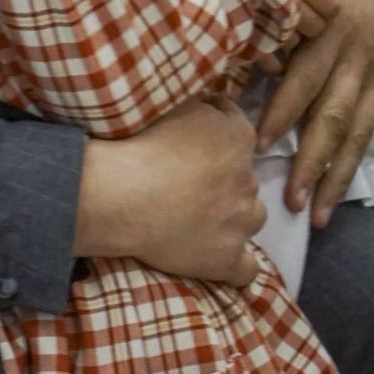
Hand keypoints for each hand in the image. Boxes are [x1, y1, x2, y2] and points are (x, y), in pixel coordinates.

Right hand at [72, 100, 264, 285]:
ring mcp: (241, 223)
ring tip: (201, 221)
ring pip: (252, 218)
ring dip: (235, 218)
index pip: (238, 133)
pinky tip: (222, 262)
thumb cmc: (142, 142)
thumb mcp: (177, 104)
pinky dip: (237, 267)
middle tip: (190, 186)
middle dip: (225, 181)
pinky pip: (246, 270)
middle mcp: (248, 180)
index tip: (193, 149)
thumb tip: (212, 103)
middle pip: (245, 178)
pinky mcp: (226, 259)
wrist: (121, 193)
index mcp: (238, 138)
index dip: (217, 141)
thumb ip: (204, 106)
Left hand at [256, 0, 373, 227]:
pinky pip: (369, 125)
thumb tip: (226, 48)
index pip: (303, 77)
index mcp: (330, 25)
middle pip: (333, 115)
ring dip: (336, 175)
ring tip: (319, 213)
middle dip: (311, 162)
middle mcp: (356, 52)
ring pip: (356, 130)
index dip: (282, 113)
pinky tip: (339, 187)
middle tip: (290, 200)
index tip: (257, 144)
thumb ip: (269, 8)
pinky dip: (353, 158)